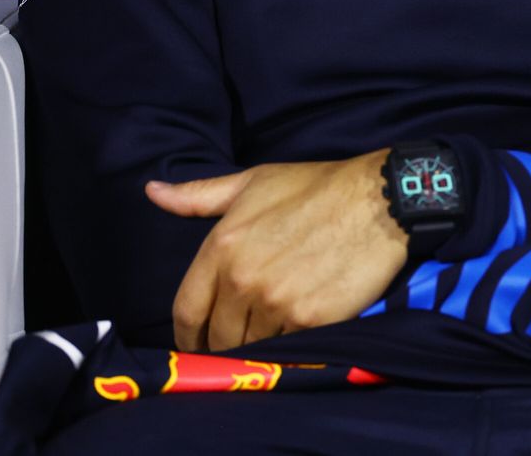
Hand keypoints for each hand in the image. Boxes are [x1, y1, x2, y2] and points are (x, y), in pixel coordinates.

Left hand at [145, 150, 406, 351]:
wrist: (378, 201)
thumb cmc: (314, 187)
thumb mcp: (252, 182)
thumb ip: (198, 195)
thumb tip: (152, 191)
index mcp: (222, 246)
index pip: (187, 309)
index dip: (186, 334)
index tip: (194, 342)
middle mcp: (243, 278)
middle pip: (218, 336)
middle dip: (224, 340)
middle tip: (240, 337)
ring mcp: (276, 302)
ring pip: (252, 346)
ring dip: (258, 343)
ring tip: (271, 330)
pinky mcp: (310, 320)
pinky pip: (286, 348)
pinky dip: (288, 343)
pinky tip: (296, 329)